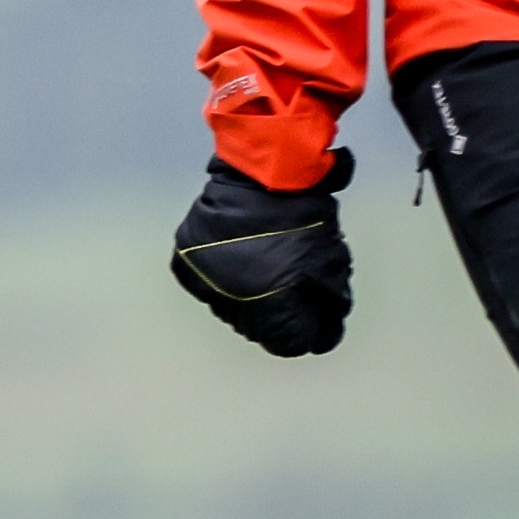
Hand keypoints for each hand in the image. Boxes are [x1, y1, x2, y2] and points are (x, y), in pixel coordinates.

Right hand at [170, 160, 355, 358]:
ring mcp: (204, 277)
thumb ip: (329, 307)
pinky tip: (239, 258)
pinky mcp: (187, 259)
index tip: (315, 322)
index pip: (288, 344)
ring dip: (248, 298)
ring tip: (265, 269)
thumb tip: (323, 334)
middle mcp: (231, 297)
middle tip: (293, 293)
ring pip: (229, 308)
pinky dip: (222, 278)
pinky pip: (205, 284)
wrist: (263, 174)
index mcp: (269, 302)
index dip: (307, 334)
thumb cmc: (301, 216)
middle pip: (256, 330)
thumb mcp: (331, 264)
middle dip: (277, 318)